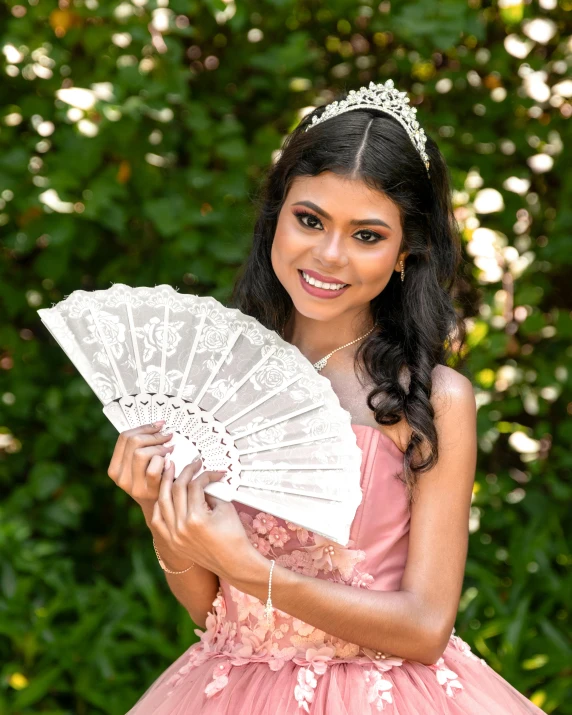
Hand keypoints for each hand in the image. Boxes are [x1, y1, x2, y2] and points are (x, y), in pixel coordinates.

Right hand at [107, 421, 174, 509]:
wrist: (160, 510)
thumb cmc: (153, 482)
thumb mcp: (141, 467)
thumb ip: (142, 449)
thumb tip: (158, 425)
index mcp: (115, 467)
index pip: (125, 437)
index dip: (144, 427)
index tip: (159, 425)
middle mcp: (119, 476)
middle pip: (133, 442)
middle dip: (153, 435)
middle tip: (167, 435)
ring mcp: (131, 485)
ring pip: (141, 453)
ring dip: (159, 447)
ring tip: (169, 447)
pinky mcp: (146, 491)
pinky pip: (153, 468)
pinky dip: (163, 460)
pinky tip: (171, 461)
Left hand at [151, 456, 256, 579]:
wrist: (234, 562)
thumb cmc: (234, 535)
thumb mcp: (225, 508)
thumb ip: (211, 491)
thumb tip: (201, 478)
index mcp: (196, 518)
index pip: (195, 486)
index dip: (205, 475)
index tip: (213, 472)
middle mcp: (181, 527)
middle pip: (176, 489)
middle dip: (184, 472)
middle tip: (190, 464)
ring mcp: (174, 536)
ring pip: (162, 502)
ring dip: (166, 484)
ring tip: (170, 471)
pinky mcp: (172, 542)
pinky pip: (157, 520)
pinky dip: (159, 506)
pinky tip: (164, 495)